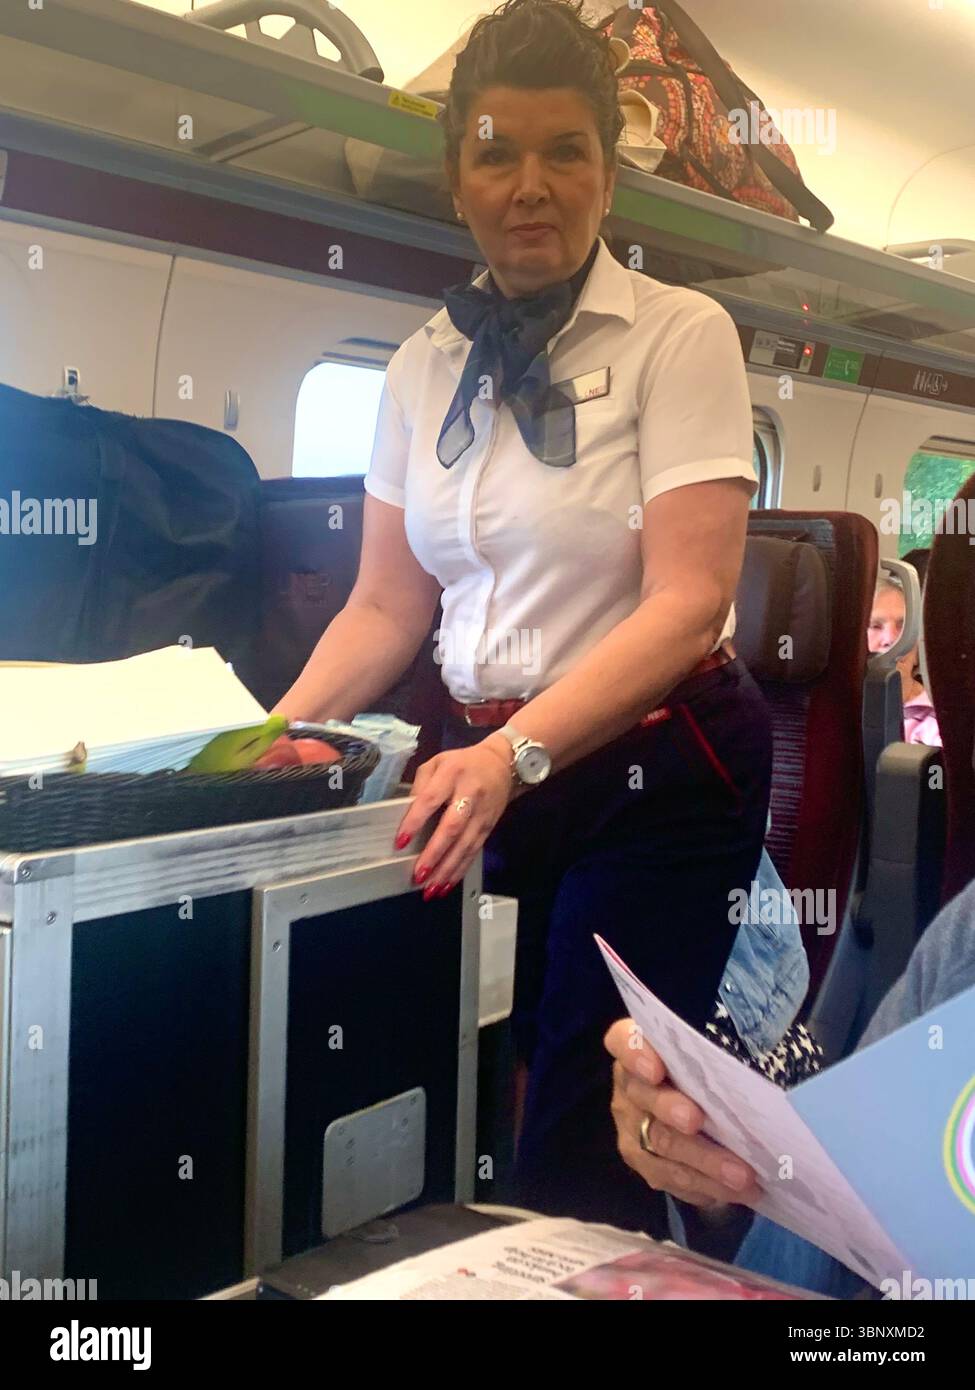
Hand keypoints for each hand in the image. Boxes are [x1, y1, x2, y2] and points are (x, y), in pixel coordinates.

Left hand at [393, 739, 514, 899]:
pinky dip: (460, 870)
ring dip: (447, 870)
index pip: (431, 800)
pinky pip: (474, 852)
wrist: (502, 763)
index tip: (401, 842)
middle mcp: (469, 795)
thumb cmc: (462, 763)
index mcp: (451, 774)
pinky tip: (447, 885)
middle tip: (418, 875)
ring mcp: (482, 813)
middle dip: (435, 854)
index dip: (415, 821)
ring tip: (431, 889)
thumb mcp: (437, 762)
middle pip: (452, 828)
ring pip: (465, 845)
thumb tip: (407, 814)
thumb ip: (421, 785)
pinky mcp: (489, 827)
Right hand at [605, 1018, 762, 1209]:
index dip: (635, 1054)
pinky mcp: (642, 1161)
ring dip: (702, 1161)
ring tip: (742, 1177)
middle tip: (696, 1121)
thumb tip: (767, 1056)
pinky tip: (734, 1192)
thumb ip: (719, 1055)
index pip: (624, 1042)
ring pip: (661, 1145)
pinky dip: (704, 1186)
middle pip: (644, 1097)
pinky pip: (669, 1178)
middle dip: (671, 1110)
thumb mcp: (711, 1054)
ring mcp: (632, 1126)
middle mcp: (629, 1085)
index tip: (656, 1070)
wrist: (692, 1104)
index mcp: (638, 1046)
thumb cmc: (709, 1069)